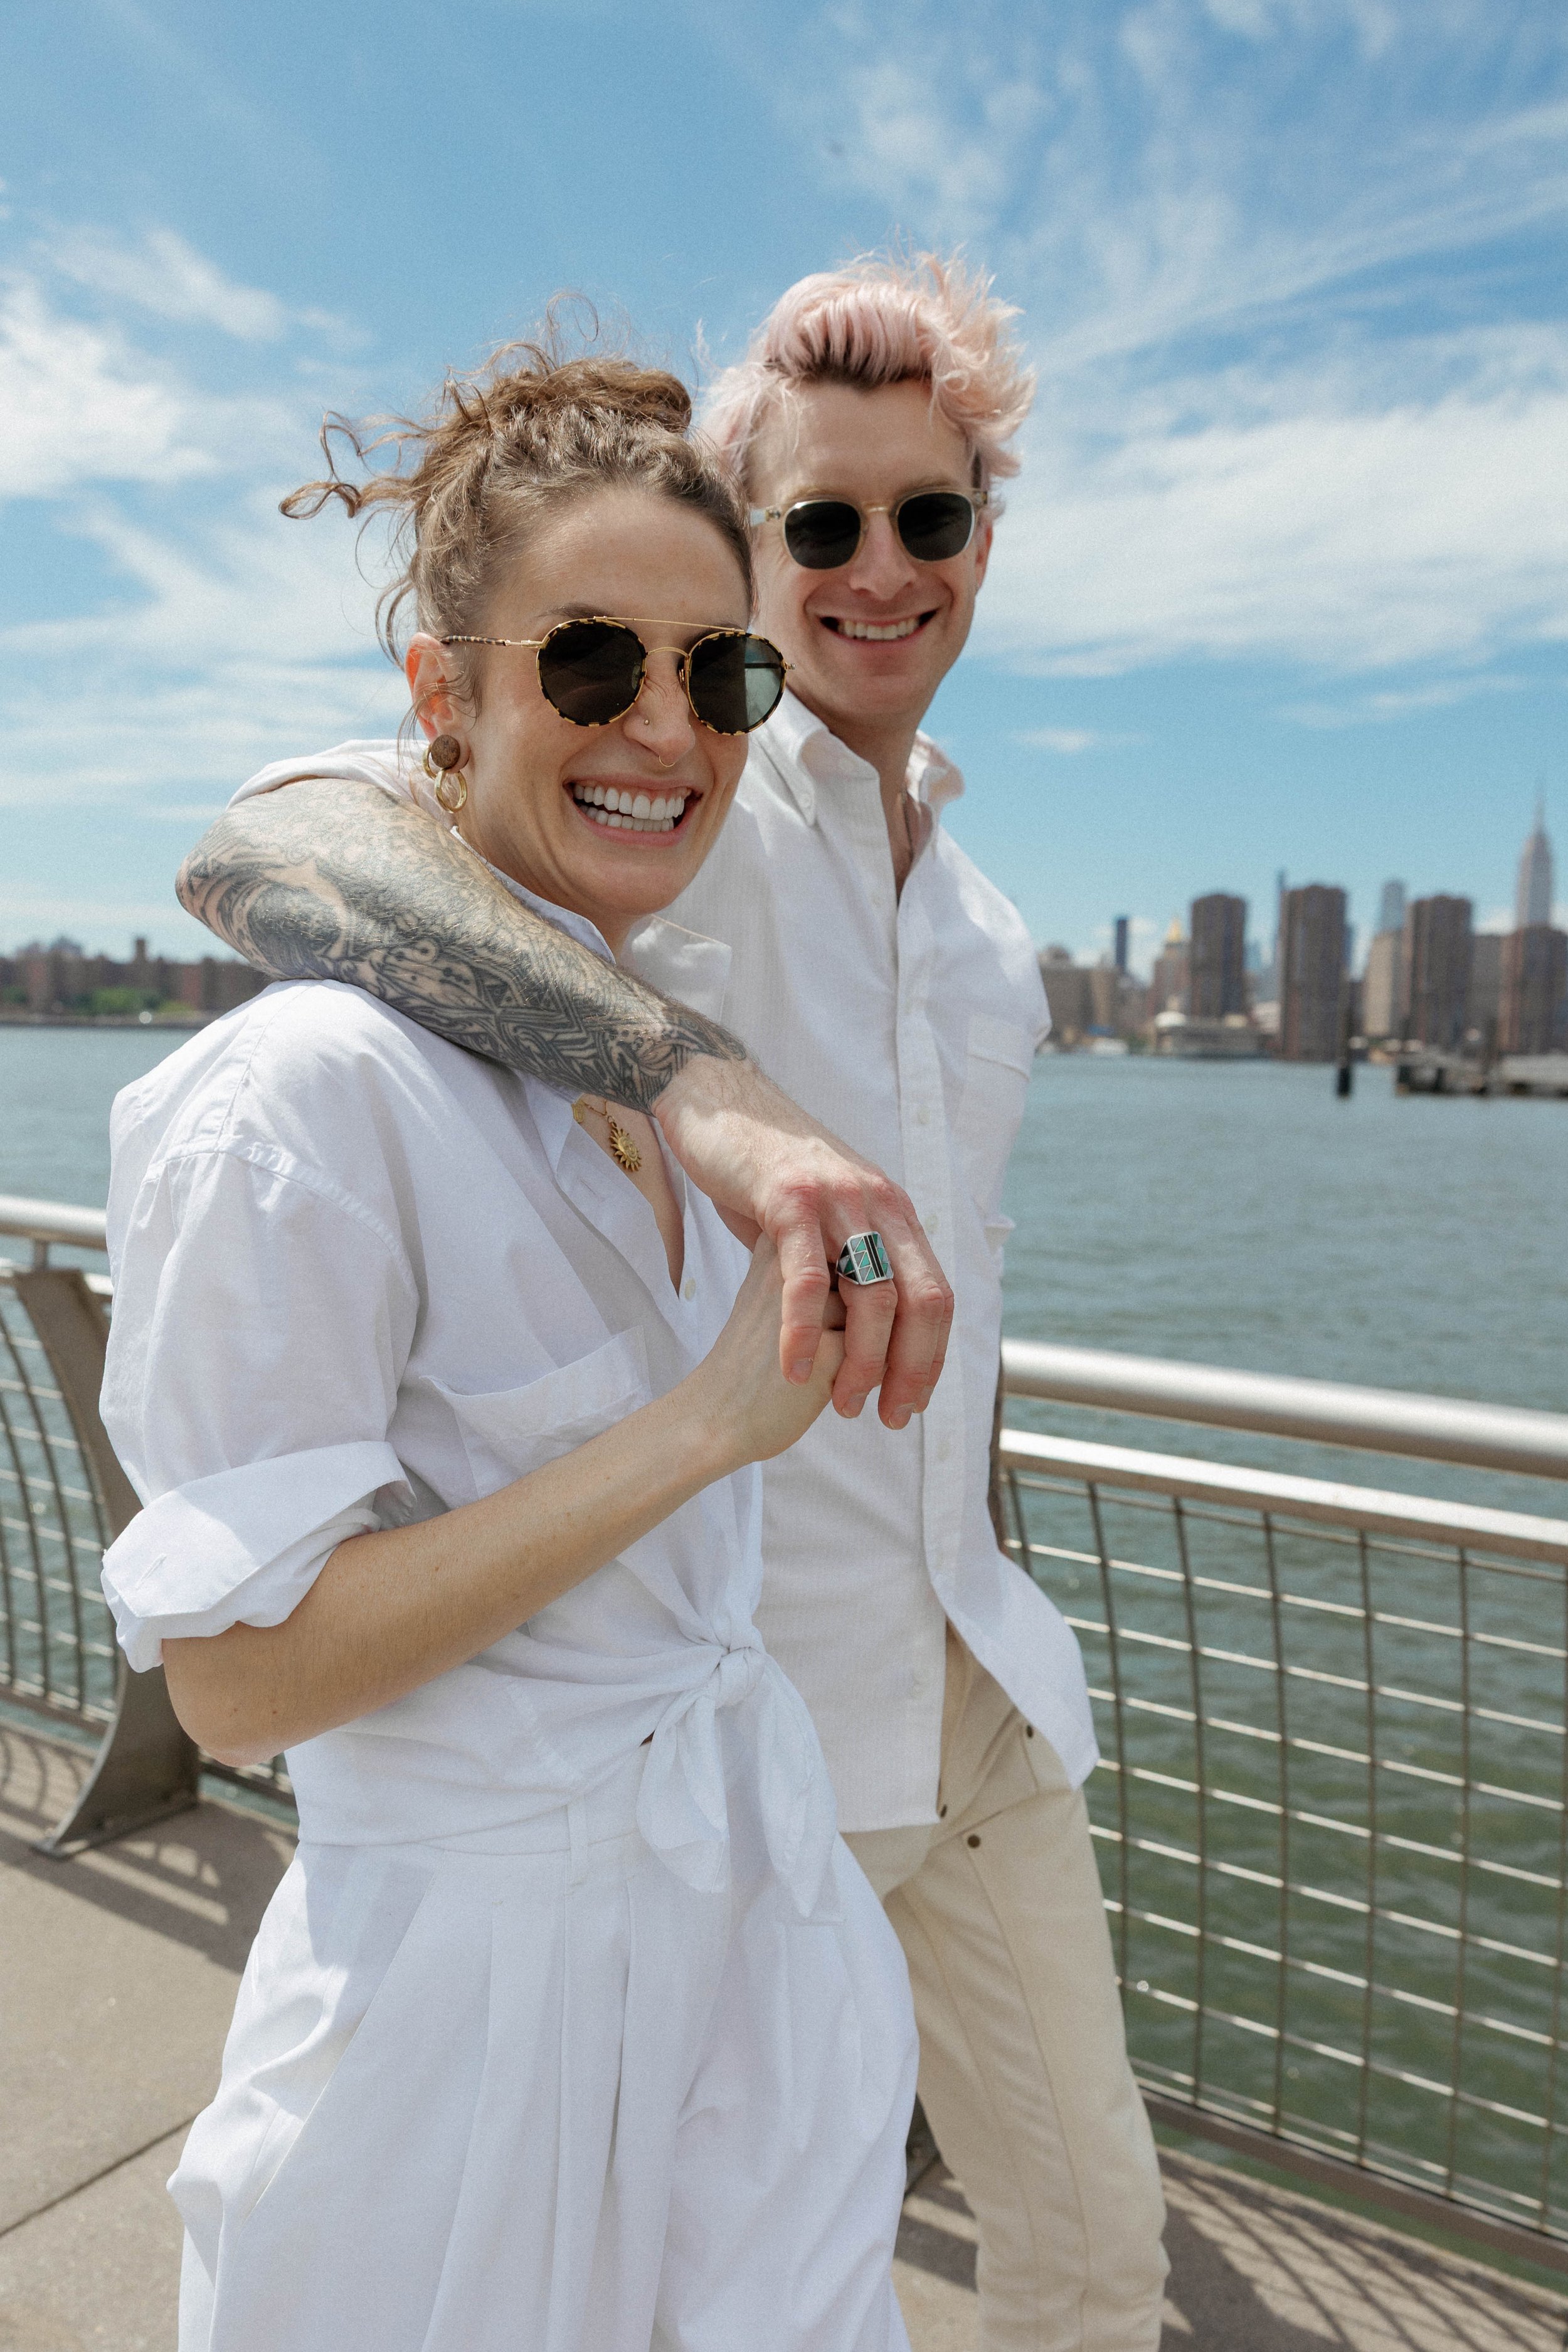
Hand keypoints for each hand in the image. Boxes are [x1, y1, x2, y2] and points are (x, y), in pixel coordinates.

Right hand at [655, 1055, 952, 1428]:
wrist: (721, 1101)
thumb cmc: (768, 1169)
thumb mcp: (829, 1213)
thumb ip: (850, 1258)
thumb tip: (864, 1318)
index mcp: (894, 1212)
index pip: (936, 1296)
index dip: (932, 1356)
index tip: (913, 1403)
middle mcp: (879, 1204)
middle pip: (920, 1301)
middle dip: (912, 1369)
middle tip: (892, 1417)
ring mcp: (838, 1200)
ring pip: (872, 1294)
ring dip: (864, 1361)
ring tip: (843, 1403)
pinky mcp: (790, 1200)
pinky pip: (807, 1278)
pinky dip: (804, 1331)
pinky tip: (796, 1370)